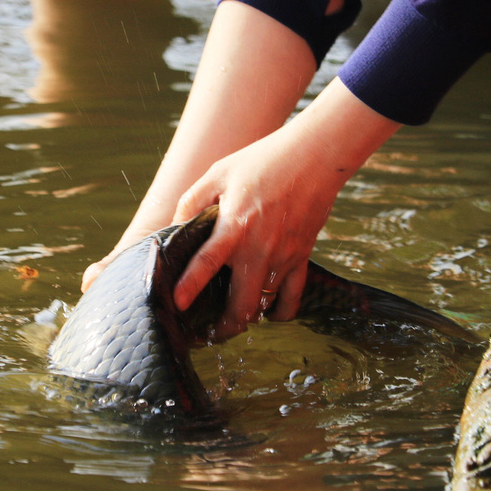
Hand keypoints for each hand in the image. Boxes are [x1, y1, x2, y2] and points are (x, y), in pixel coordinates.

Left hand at [172, 78, 401, 339]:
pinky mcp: (301, 257)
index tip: (177, 303)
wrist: (316, 156)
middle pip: (242, 304)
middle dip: (223, 326)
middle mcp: (260, 247)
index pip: (207, 262)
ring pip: (265, 306)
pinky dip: (279, 312)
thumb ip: (192, 202)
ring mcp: (284, 256)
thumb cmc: (262, 161)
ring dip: (247, 319)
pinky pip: (293, 297)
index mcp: (235, 225)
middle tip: (207, 334)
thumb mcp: (218, 173)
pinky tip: (267, 314)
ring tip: (230, 324)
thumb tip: (174, 229)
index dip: (190, 285)